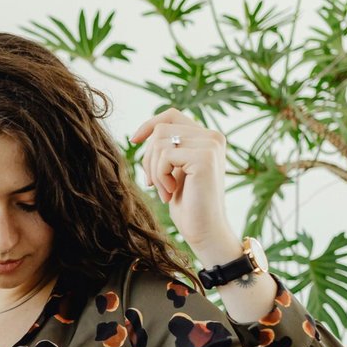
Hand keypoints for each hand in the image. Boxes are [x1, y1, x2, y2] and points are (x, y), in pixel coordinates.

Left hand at [127, 108, 240, 265]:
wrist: (205, 230)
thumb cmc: (189, 205)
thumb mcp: (175, 171)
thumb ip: (169, 149)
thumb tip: (143, 134)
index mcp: (207, 138)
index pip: (171, 115)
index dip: (149, 124)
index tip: (133, 140)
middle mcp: (213, 136)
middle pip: (160, 130)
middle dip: (149, 159)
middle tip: (154, 185)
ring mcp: (210, 144)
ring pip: (159, 142)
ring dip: (154, 170)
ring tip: (164, 191)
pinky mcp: (204, 156)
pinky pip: (165, 155)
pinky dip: (160, 176)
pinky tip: (170, 193)